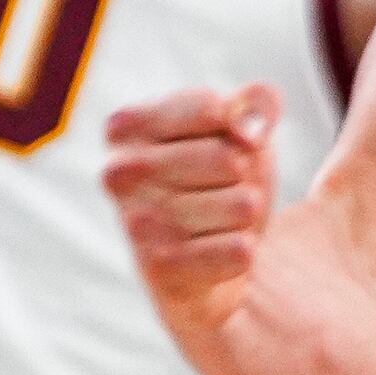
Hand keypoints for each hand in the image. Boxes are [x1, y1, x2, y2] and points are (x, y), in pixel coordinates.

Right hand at [100, 86, 282, 320]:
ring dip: (245, 215)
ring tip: (217, 222)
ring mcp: (135, 224)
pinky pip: (239, 251)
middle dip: (243, 176)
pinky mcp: (160, 270)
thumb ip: (258, 104)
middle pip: (227, 158)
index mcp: (127, 126)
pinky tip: (219, 253)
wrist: (209, 261)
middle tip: (219, 191)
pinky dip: (244, 251)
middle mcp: (118, 172)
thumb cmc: (221, 179)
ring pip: (241, 206)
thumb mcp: (243, 129)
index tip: (219, 145)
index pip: (213, 108)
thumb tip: (248, 132)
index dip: (238, 130)